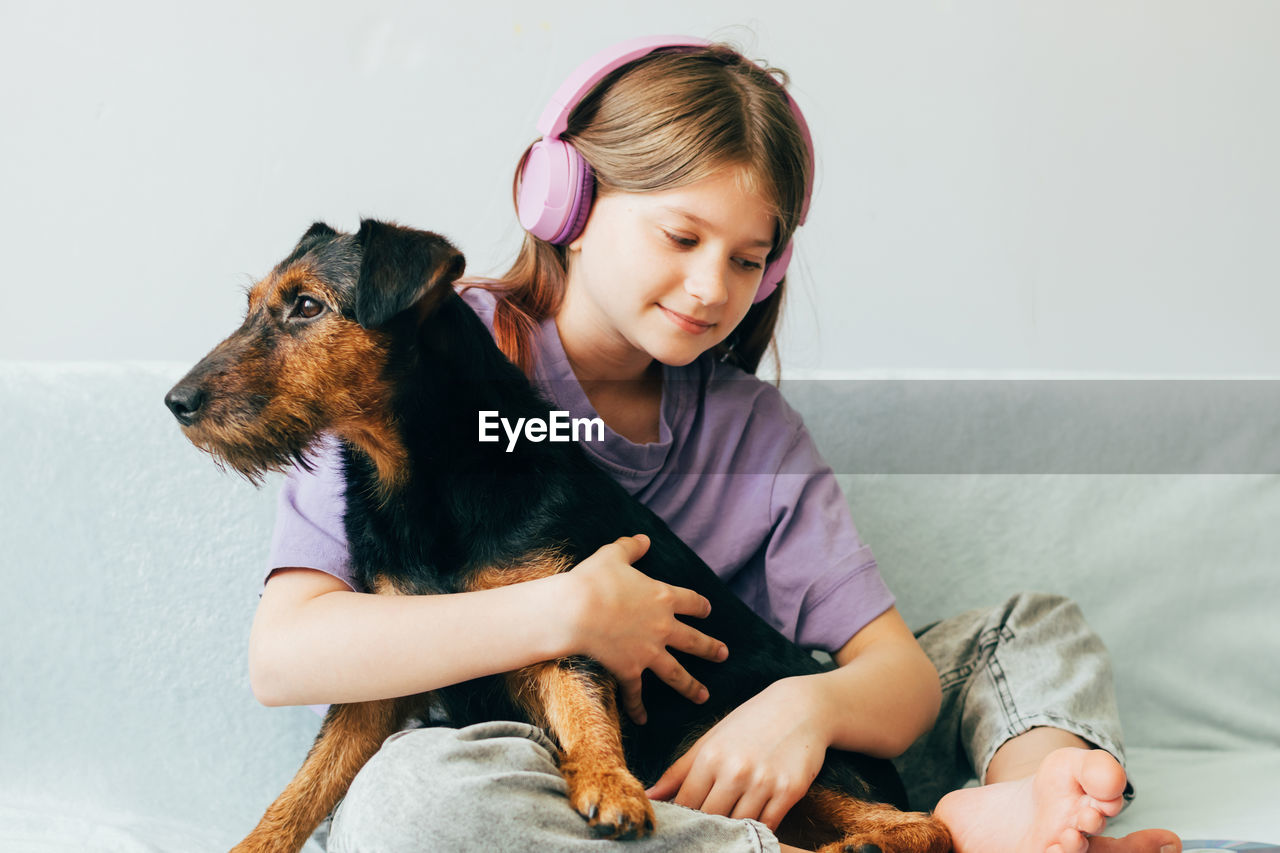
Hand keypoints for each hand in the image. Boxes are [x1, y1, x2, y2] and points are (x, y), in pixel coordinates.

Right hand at [565, 534, 727, 724]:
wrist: (576, 611)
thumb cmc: (594, 580)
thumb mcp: (613, 555)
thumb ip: (631, 547)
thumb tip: (643, 538)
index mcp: (663, 597)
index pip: (691, 602)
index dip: (701, 606)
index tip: (708, 610)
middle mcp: (663, 627)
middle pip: (694, 641)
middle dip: (711, 648)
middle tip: (723, 655)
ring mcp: (648, 652)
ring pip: (677, 673)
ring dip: (691, 686)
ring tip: (704, 696)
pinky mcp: (630, 670)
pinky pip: (636, 693)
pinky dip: (639, 708)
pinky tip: (643, 720)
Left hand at [644, 677, 829, 831]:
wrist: (800, 708)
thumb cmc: (750, 722)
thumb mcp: (711, 739)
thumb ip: (679, 771)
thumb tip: (649, 795)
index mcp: (711, 756)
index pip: (686, 803)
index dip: (681, 819)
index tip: (679, 826)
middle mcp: (735, 770)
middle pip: (710, 819)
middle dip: (704, 828)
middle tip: (701, 833)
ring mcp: (764, 782)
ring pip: (738, 826)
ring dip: (732, 832)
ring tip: (726, 831)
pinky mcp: (789, 791)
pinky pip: (768, 825)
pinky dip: (759, 830)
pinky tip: (752, 826)